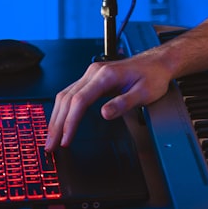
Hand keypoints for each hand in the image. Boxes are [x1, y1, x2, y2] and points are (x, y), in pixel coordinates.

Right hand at [44, 51, 172, 150]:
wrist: (157, 63)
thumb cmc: (152, 76)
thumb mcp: (144, 93)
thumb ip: (123, 104)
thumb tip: (104, 114)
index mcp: (106, 75)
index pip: (80, 100)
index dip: (70, 122)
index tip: (66, 139)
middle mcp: (94, 72)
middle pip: (67, 98)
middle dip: (57, 124)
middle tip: (50, 145)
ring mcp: (91, 75)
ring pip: (65, 96)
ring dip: (56, 117)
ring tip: (51, 138)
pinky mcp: (91, 79)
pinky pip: (71, 94)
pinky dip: (62, 110)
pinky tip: (60, 121)